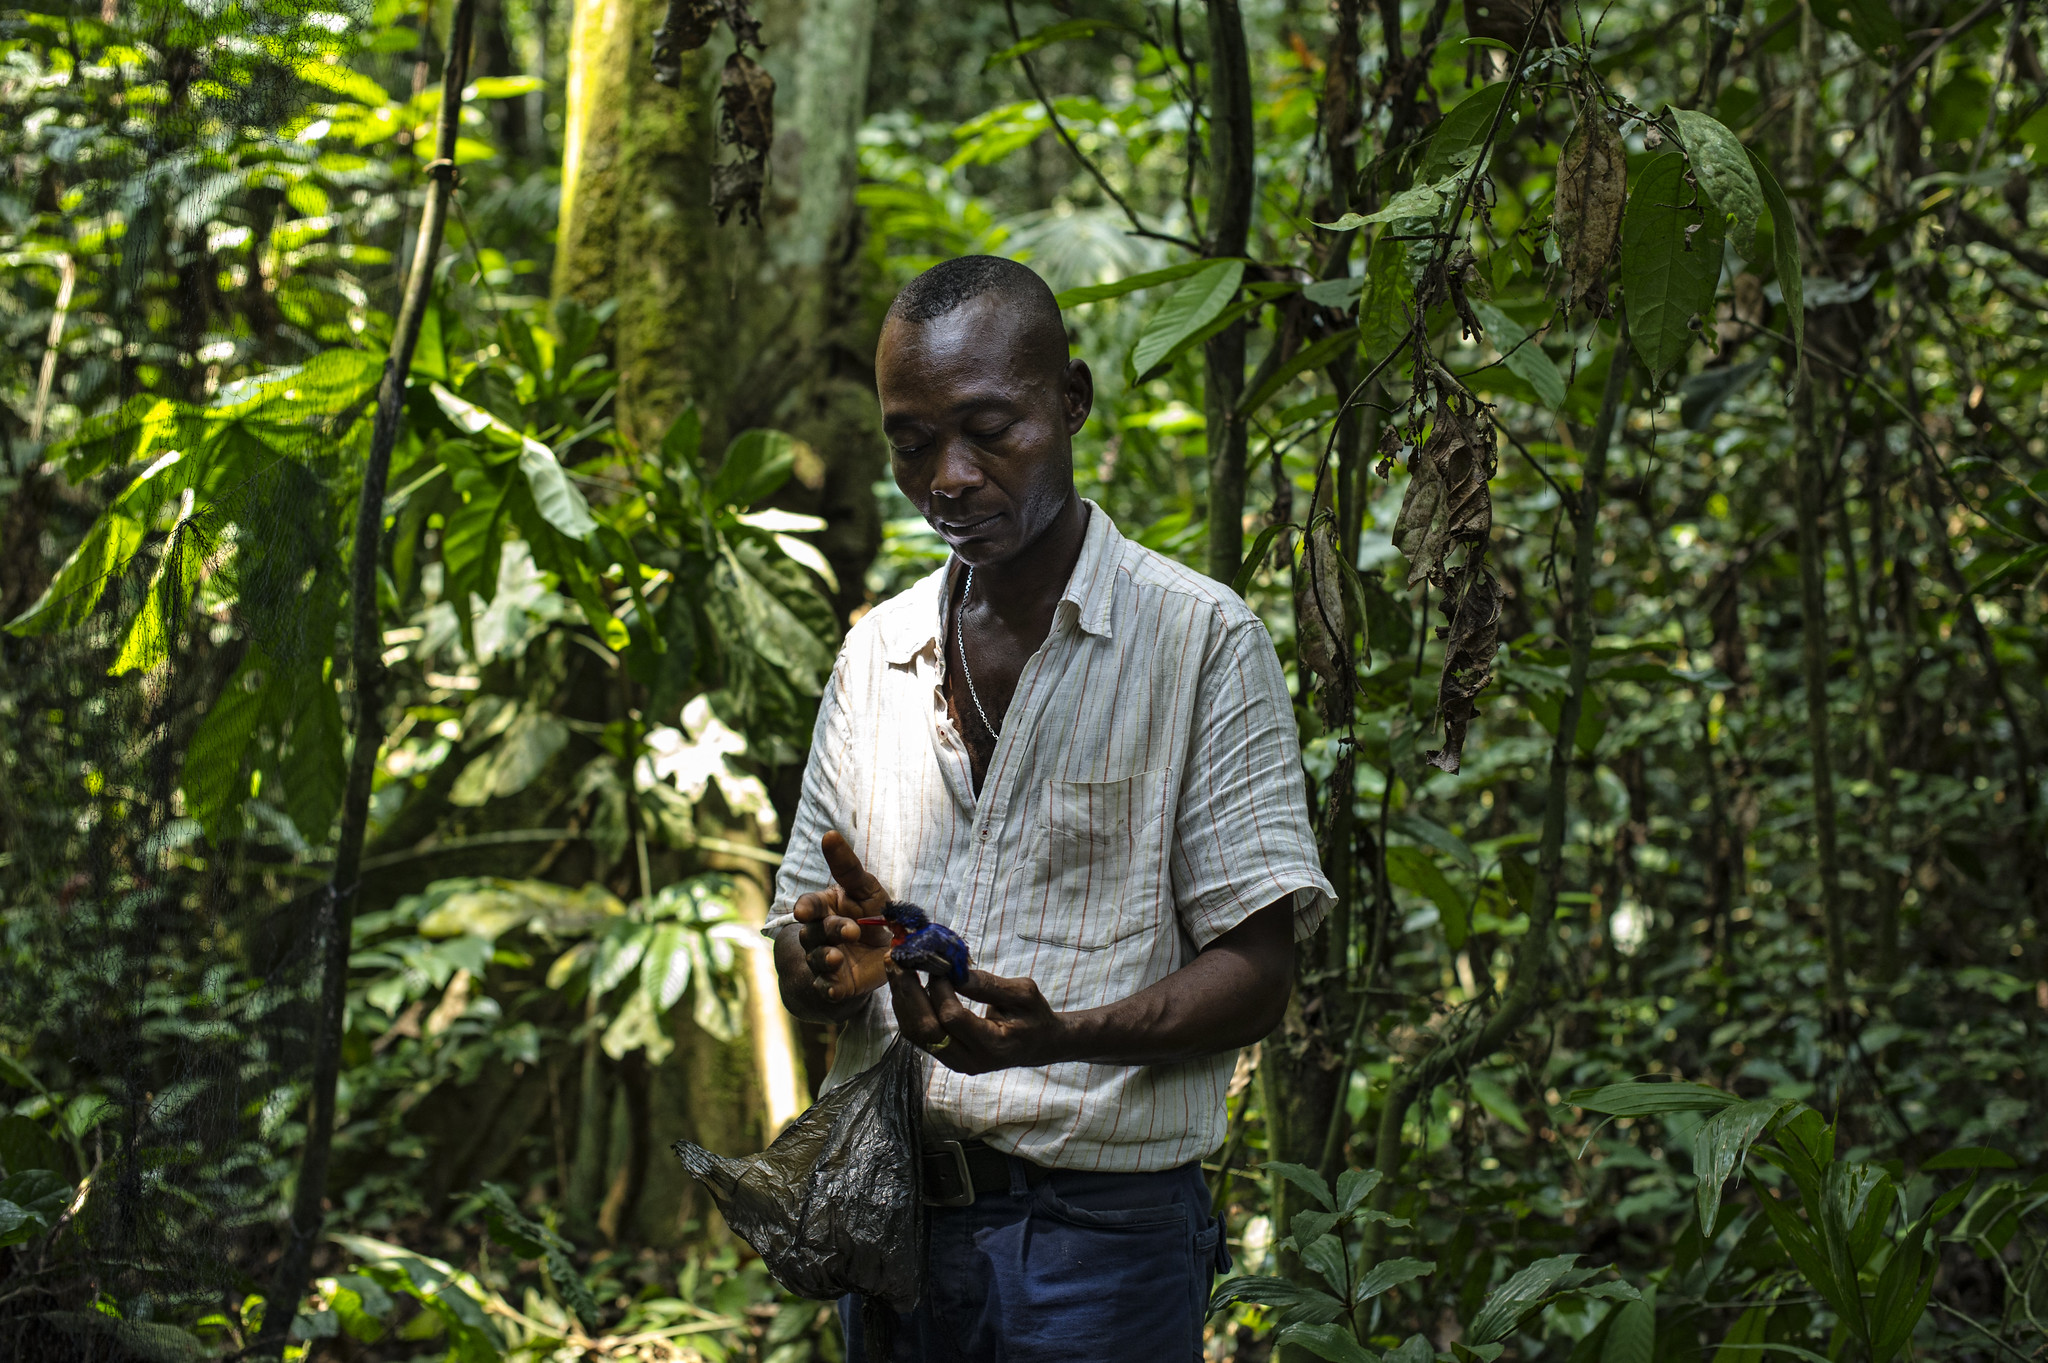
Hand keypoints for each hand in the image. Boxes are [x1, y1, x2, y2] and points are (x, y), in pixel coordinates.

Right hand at [791, 831, 893, 1004]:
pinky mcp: (834, 984)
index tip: (804, 910)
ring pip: (817, 959)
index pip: (809, 906)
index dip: (806, 908)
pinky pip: (826, 988)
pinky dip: (828, 988)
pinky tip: (834, 988)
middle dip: (830, 930)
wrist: (881, 953)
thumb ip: (847, 866)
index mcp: (824, 908)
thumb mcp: (865, 888)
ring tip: (836, 958)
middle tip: (850, 930)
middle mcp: (819, 934)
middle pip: (815, 932)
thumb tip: (828, 834)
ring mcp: (824, 960)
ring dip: (825, 959)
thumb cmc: (871, 914)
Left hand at [888, 962, 1072, 1074]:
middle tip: (897, 960)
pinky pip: (918, 1035)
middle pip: (926, 1029)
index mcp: (993, 1046)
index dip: (940, 989)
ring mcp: (955, 1061)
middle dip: (908, 991)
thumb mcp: (1024, 994)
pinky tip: (903, 984)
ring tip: (894, 967)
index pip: (953, 1018)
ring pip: (916, 1034)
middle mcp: (969, 1060)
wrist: (1037, 1045)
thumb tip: (955, 972)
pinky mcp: (945, 1056)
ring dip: (902, 998)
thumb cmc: (1034, 1016)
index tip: (938, 964)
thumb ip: (989, 985)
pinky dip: (907, 1008)